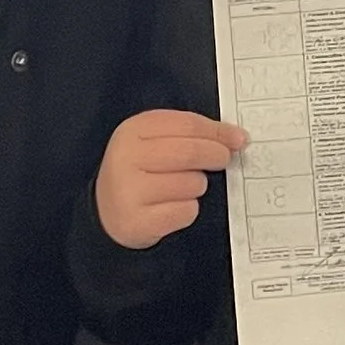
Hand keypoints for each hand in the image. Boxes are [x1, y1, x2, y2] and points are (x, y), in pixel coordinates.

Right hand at [95, 110, 246, 248]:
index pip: (187, 124)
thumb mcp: (154, 142)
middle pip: (191, 152)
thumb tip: (235, 137)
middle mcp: (126, 158)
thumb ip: (191, 134)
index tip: (238, 138)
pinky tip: (171, 207)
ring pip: (192, 184)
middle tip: (223, 159)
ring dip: (197, 187)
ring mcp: (130, 191)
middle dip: (216, 155)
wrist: (106, 211)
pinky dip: (188, 210)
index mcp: (132, 131)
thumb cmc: (140, 172)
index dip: (218, 131)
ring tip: (180, 188)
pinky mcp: (139, 220)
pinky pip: (187, 211)